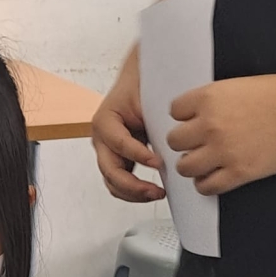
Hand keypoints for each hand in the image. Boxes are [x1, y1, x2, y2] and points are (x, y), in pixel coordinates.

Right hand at [92, 48, 166, 202]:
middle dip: (133, 185)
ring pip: (113, 183)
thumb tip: (174, 140)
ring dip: (134, 193)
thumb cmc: (142, 87)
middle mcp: (101, 139)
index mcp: (104, 121)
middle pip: (111, 171)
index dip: (139, 155)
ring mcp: (107, 153)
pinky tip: (152, 191)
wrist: (138, 82)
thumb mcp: (148, 99)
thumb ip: (154, 120)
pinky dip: (134, 192)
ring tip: (157, 193)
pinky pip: (120, 184)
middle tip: (156, 190)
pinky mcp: (117, 161)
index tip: (159, 162)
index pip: (119, 144)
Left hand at [168, 73, 275, 195]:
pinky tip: (213, 177)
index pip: (175, 110)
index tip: (193, 120)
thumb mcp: (242, 85)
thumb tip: (200, 114)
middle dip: (185, 141)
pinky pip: (206, 187)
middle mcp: (211, 125)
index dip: (185, 116)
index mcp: (211, 98)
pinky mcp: (237, 173)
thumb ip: (217, 100)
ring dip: (191, 165)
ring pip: (184, 167)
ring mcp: (222, 151)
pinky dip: (205, 184)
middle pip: (174, 141)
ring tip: (204, 161)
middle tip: (197, 143)